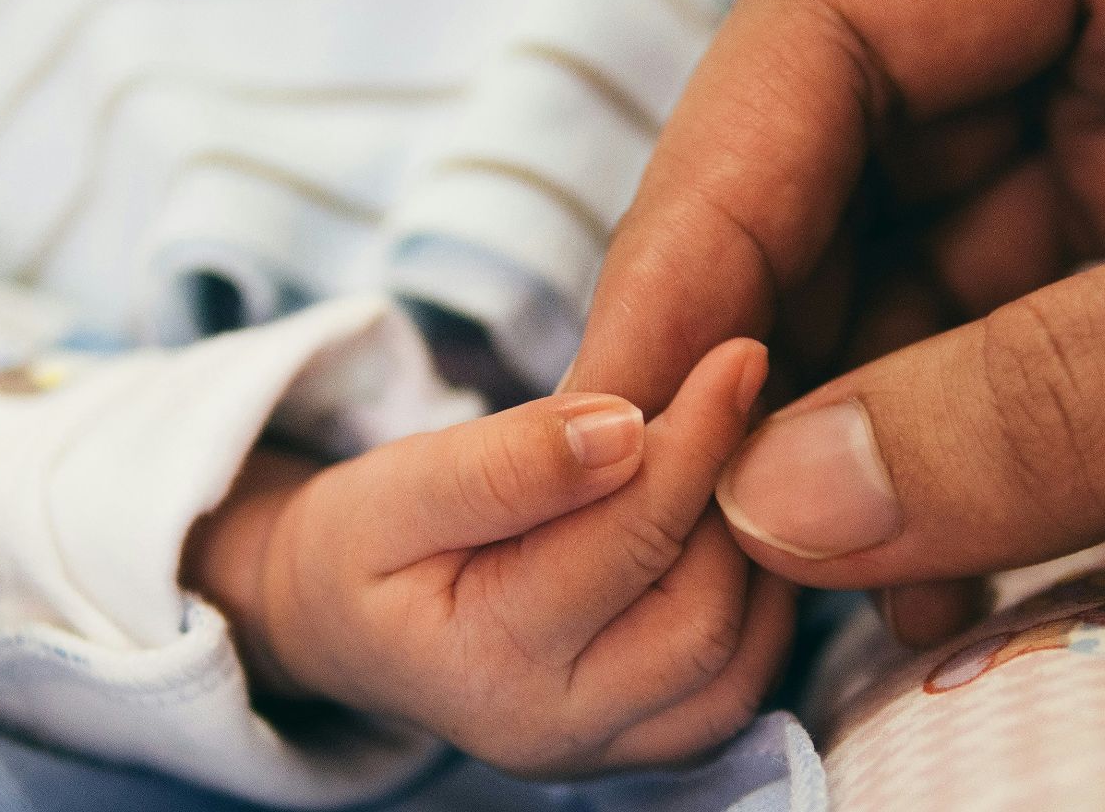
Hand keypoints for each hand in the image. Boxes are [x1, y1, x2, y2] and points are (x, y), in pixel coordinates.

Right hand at [184, 340, 796, 775]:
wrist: (346, 623)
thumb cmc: (364, 544)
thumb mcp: (399, 485)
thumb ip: (505, 462)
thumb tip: (626, 429)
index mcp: (485, 663)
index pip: (628, 542)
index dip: (695, 440)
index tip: (737, 355)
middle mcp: (555, 730)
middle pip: (701, 616)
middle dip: (733, 501)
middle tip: (744, 400)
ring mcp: (606, 751)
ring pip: (739, 660)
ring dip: (757, 552)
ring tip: (737, 455)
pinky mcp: (643, 745)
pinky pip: (739, 685)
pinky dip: (758, 602)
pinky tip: (731, 523)